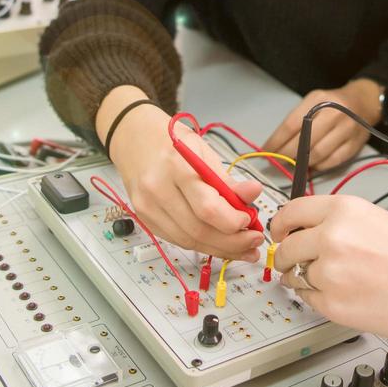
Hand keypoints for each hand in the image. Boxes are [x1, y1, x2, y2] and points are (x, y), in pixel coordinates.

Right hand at [103, 95, 263, 259]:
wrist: (133, 138)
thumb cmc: (170, 140)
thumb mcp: (202, 151)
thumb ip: (227, 179)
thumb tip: (254, 193)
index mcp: (176, 167)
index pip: (207, 207)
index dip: (232, 221)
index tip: (250, 220)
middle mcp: (157, 190)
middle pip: (198, 230)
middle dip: (231, 241)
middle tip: (253, 241)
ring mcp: (147, 207)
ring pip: (188, 240)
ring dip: (219, 248)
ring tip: (242, 247)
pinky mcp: (145, 219)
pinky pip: (177, 240)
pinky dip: (201, 244)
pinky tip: (219, 243)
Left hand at [262, 79, 382, 170]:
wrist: (363, 102)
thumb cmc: (332, 103)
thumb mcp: (313, 101)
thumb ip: (297, 120)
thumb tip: (277, 146)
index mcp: (319, 100)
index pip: (291, 125)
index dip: (276, 141)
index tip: (266, 151)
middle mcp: (334, 114)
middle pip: (304, 142)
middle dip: (287, 154)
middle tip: (278, 160)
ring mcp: (347, 130)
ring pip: (318, 155)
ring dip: (302, 163)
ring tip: (294, 162)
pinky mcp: (355, 145)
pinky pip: (332, 162)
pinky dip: (318, 166)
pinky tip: (312, 164)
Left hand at [270, 194, 387, 340]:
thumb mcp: (373, 218)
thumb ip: (336, 221)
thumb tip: (302, 230)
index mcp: (344, 210)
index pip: (290, 211)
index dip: (281, 225)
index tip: (279, 232)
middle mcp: (333, 237)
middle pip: (286, 247)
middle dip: (289, 256)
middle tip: (298, 262)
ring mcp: (331, 272)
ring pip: (294, 276)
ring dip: (303, 279)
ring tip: (333, 281)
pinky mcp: (334, 305)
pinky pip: (309, 300)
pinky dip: (319, 299)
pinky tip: (345, 295)